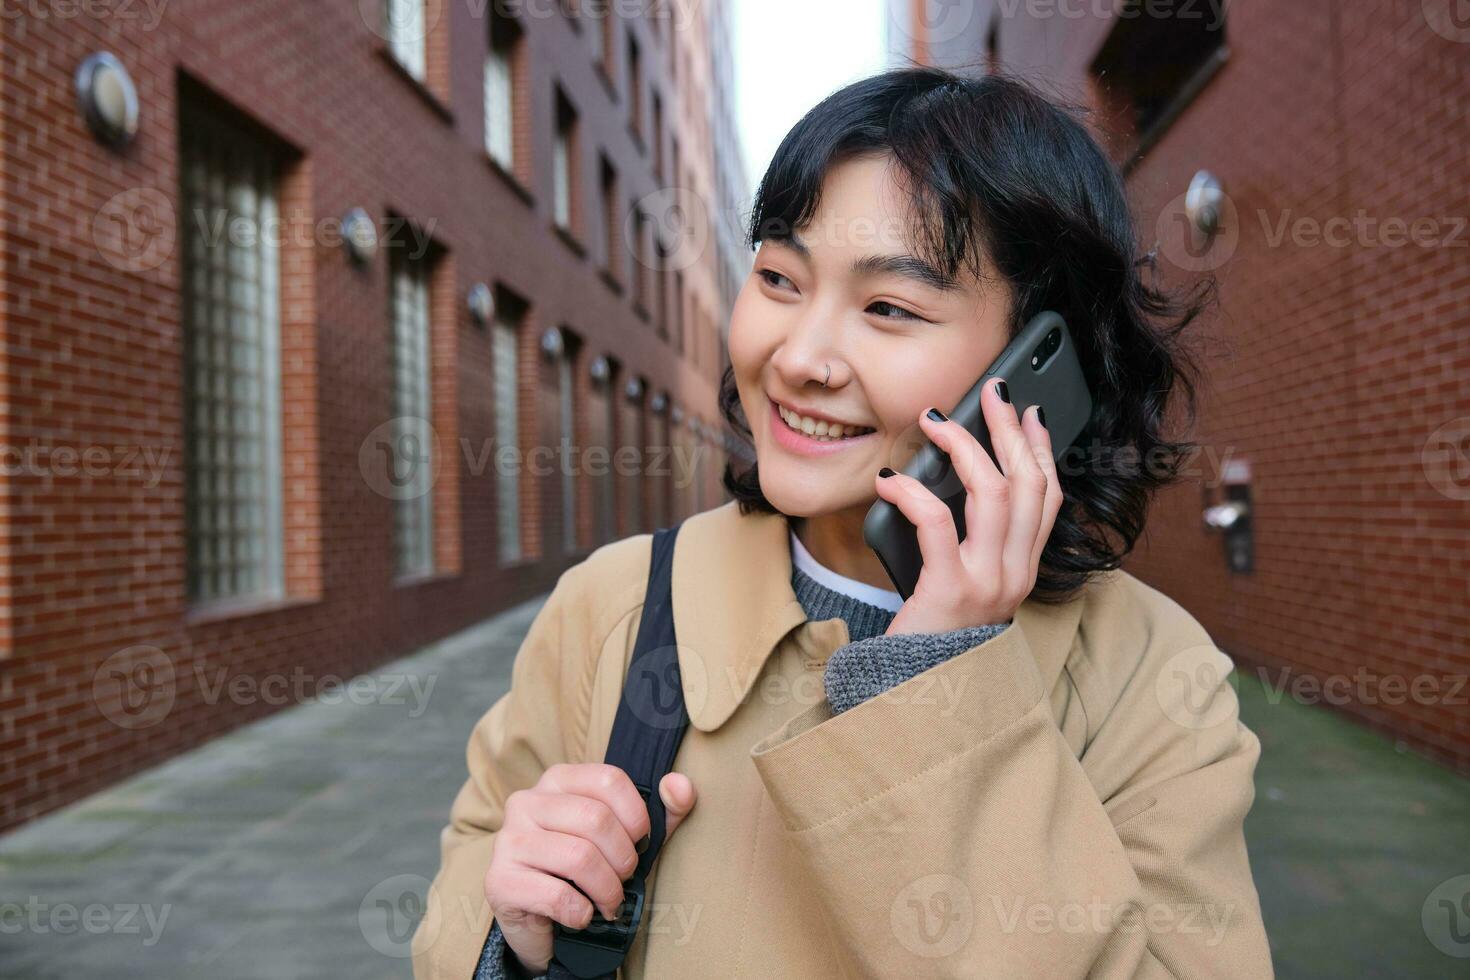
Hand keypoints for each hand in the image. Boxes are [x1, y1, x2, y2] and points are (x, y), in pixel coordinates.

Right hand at [485, 763, 696, 974]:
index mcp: (558, 780)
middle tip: (625, 879)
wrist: (540, 918)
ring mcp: (508, 840)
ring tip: (609, 901)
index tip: (640, 842)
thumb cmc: (588, 869)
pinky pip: (557, 896)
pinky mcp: (499, 881)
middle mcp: (526, 801)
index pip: (609, 779)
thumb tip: (681, 786)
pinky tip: (582, 915)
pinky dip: (582, 913)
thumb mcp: (629, 836)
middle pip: (596, 819)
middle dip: (623, 859)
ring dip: (607, 889)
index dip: (636, 816)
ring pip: (579, 858)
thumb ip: (663, 810)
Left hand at [873, 377, 1062, 635]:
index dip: (1041, 450)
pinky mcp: (950, 590)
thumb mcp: (965, 588)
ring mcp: (988, 582)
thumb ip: (970, 546)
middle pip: (1026, 484)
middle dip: (1008, 430)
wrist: (921, 698)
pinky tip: (890, 481)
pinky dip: (913, 493)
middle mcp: (1015, 574)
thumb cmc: (933, 639)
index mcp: (1022, 571)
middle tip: (991, 393)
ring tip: (935, 423)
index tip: (1029, 414)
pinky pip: (937, 523)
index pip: (1048, 498)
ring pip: (993, 492)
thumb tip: (947, 486)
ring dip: (965, 447)